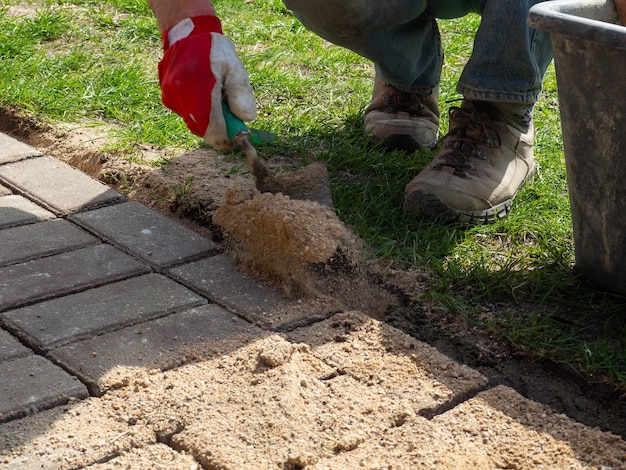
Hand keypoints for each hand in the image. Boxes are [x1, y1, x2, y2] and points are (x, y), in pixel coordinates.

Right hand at [157, 15, 255, 150]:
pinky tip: (204, 93)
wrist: (187, 34)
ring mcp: (171, 99)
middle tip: (230, 114)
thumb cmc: (214, 50)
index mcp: (198, 91)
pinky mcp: (167, 98)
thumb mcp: (235, 68)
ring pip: (195, 123)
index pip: (212, 131)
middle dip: (219, 128)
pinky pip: (188, 114)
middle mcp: (180, 98)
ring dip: (209, 119)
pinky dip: (199, 111)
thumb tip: (245, 119)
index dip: (226, 139)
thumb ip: (241, 94)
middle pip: (203, 130)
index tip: (237, 138)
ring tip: (216, 96)